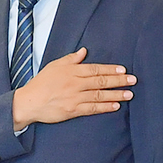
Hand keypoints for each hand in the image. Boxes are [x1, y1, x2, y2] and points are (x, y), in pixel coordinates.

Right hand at [12, 47, 134, 129]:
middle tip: (133, 80)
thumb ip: (70, 59)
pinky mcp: (73, 110)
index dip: (110, 69)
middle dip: (118, 81)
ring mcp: (74, 98)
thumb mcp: (54, 66)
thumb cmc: (40, 83)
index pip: (95, 69)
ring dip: (116, 94)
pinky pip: (92, 108)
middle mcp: (75, 83)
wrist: (29, 102)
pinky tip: (116, 106)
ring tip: (129, 94)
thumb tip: (84, 51)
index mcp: (71, 71)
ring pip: (99, 95)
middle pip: (101, 81)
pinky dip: (105, 107)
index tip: (123, 70)